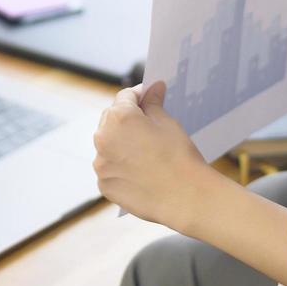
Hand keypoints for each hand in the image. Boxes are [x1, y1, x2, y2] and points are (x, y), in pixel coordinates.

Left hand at [93, 81, 214, 230]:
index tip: (149, 98)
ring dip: (120, 143)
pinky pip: (108, 168)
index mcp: (119, 117)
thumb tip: (154, 88)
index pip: (125, 97)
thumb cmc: (179, 157)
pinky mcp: (104, 184)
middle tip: (148, 124)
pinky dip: (119, 166)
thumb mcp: (168, 123)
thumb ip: (153, 103)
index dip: (139, 96)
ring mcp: (101, 164)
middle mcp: (103, 138)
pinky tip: (139, 171)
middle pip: (111, 119)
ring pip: (108, 145)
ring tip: (145, 151)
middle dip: (127, 118)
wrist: (185, 197)